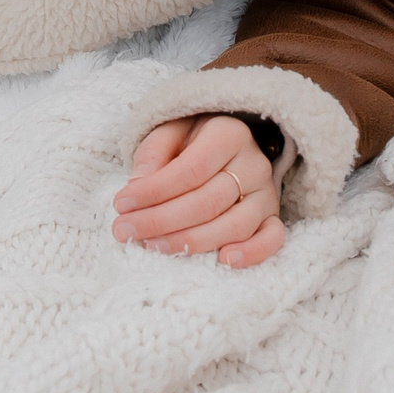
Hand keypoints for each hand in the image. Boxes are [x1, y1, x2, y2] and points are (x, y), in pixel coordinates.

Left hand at [112, 113, 286, 267]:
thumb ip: (153, 153)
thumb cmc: (190, 139)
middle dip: (161, 220)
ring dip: (191, 241)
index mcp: (228, 134)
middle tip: (125, 231)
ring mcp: (267, 193)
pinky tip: (223, 261)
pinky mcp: (273, 217)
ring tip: (153, 246)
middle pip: (208, 201)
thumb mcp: (168, 131)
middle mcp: (254, 163)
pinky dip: (252, 253)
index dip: (154, 191)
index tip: (121, 204)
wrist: (225, 142)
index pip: (190, 170)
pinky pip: (272, 239)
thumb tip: (137, 186)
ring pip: (235, 225)